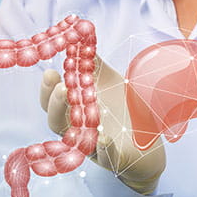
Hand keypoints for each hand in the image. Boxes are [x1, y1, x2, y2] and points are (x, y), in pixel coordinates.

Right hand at [39, 57, 165, 194]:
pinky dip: (104, 147)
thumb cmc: (126, 111)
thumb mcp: (111, 84)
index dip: (47, 89)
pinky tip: (104, 137)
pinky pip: (106, 156)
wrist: (149, 145)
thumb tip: (80, 36)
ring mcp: (96, 147)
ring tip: (83, 107)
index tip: (49, 72)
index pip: (52, 102)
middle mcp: (80, 131)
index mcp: (77, 111)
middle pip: (56, 121)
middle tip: (62, 87)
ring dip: (76, 123)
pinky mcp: (116, 160)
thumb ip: (95, 64)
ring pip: (76, 140)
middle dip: (55, 104)